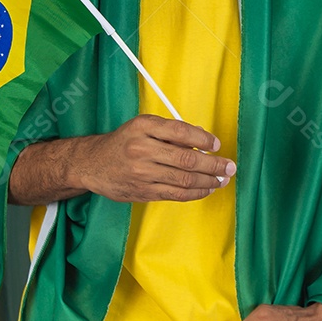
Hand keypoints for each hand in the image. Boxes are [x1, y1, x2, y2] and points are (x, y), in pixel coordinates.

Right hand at [77, 114, 235, 202]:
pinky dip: (195, 193)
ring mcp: (142, 173)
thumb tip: (203, 139)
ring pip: (184, 180)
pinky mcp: (143, 192)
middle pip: (186, 159)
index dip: (203, 140)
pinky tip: (206, 189)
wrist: (92, 164)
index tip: (217, 145)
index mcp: (143, 127)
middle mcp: (141, 149)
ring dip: (208, 181)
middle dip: (213, 165)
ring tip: (222, 179)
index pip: (181, 132)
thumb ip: (170, 131)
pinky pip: (175, 194)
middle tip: (229, 167)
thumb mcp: (142, 126)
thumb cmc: (123, 142)